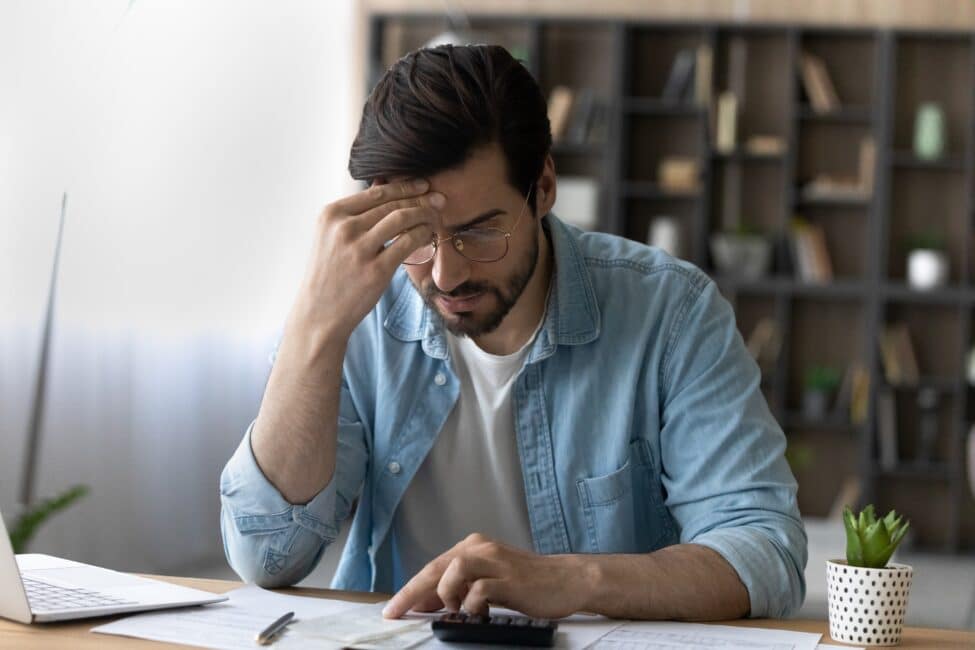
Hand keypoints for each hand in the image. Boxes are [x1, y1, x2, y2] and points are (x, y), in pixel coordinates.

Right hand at [291, 179, 442, 338]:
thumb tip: (385, 188)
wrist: (319, 313)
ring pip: (402, 219)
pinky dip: (423, 235)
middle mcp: (344, 228)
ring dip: (424, 215)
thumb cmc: (329, 274)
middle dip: (420, 199)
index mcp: (332, 215)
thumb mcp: (331, 237)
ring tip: (436, 217)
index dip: (404, 187)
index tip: (423, 185)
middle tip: (439, 199)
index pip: (376, 193)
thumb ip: (355, 215)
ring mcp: (360, 249)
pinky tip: (428, 235)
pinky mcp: (376, 270)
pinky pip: (408, 243)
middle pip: (392, 204)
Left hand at [382, 533, 589, 619]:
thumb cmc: (527, 583)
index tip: (394, 608)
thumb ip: (460, 587)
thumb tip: (426, 603)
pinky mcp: (508, 578)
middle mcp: (480, 548)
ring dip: (446, 595)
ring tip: (457, 610)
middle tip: (396, 612)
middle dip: (411, 592)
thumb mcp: (488, 580)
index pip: (433, 567)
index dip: (411, 588)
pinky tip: (480, 613)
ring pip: (452, 570)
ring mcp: (495, 561)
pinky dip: (472, 605)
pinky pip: (478, 590)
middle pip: (435, 567)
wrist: (566, 580)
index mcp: (473, 546)